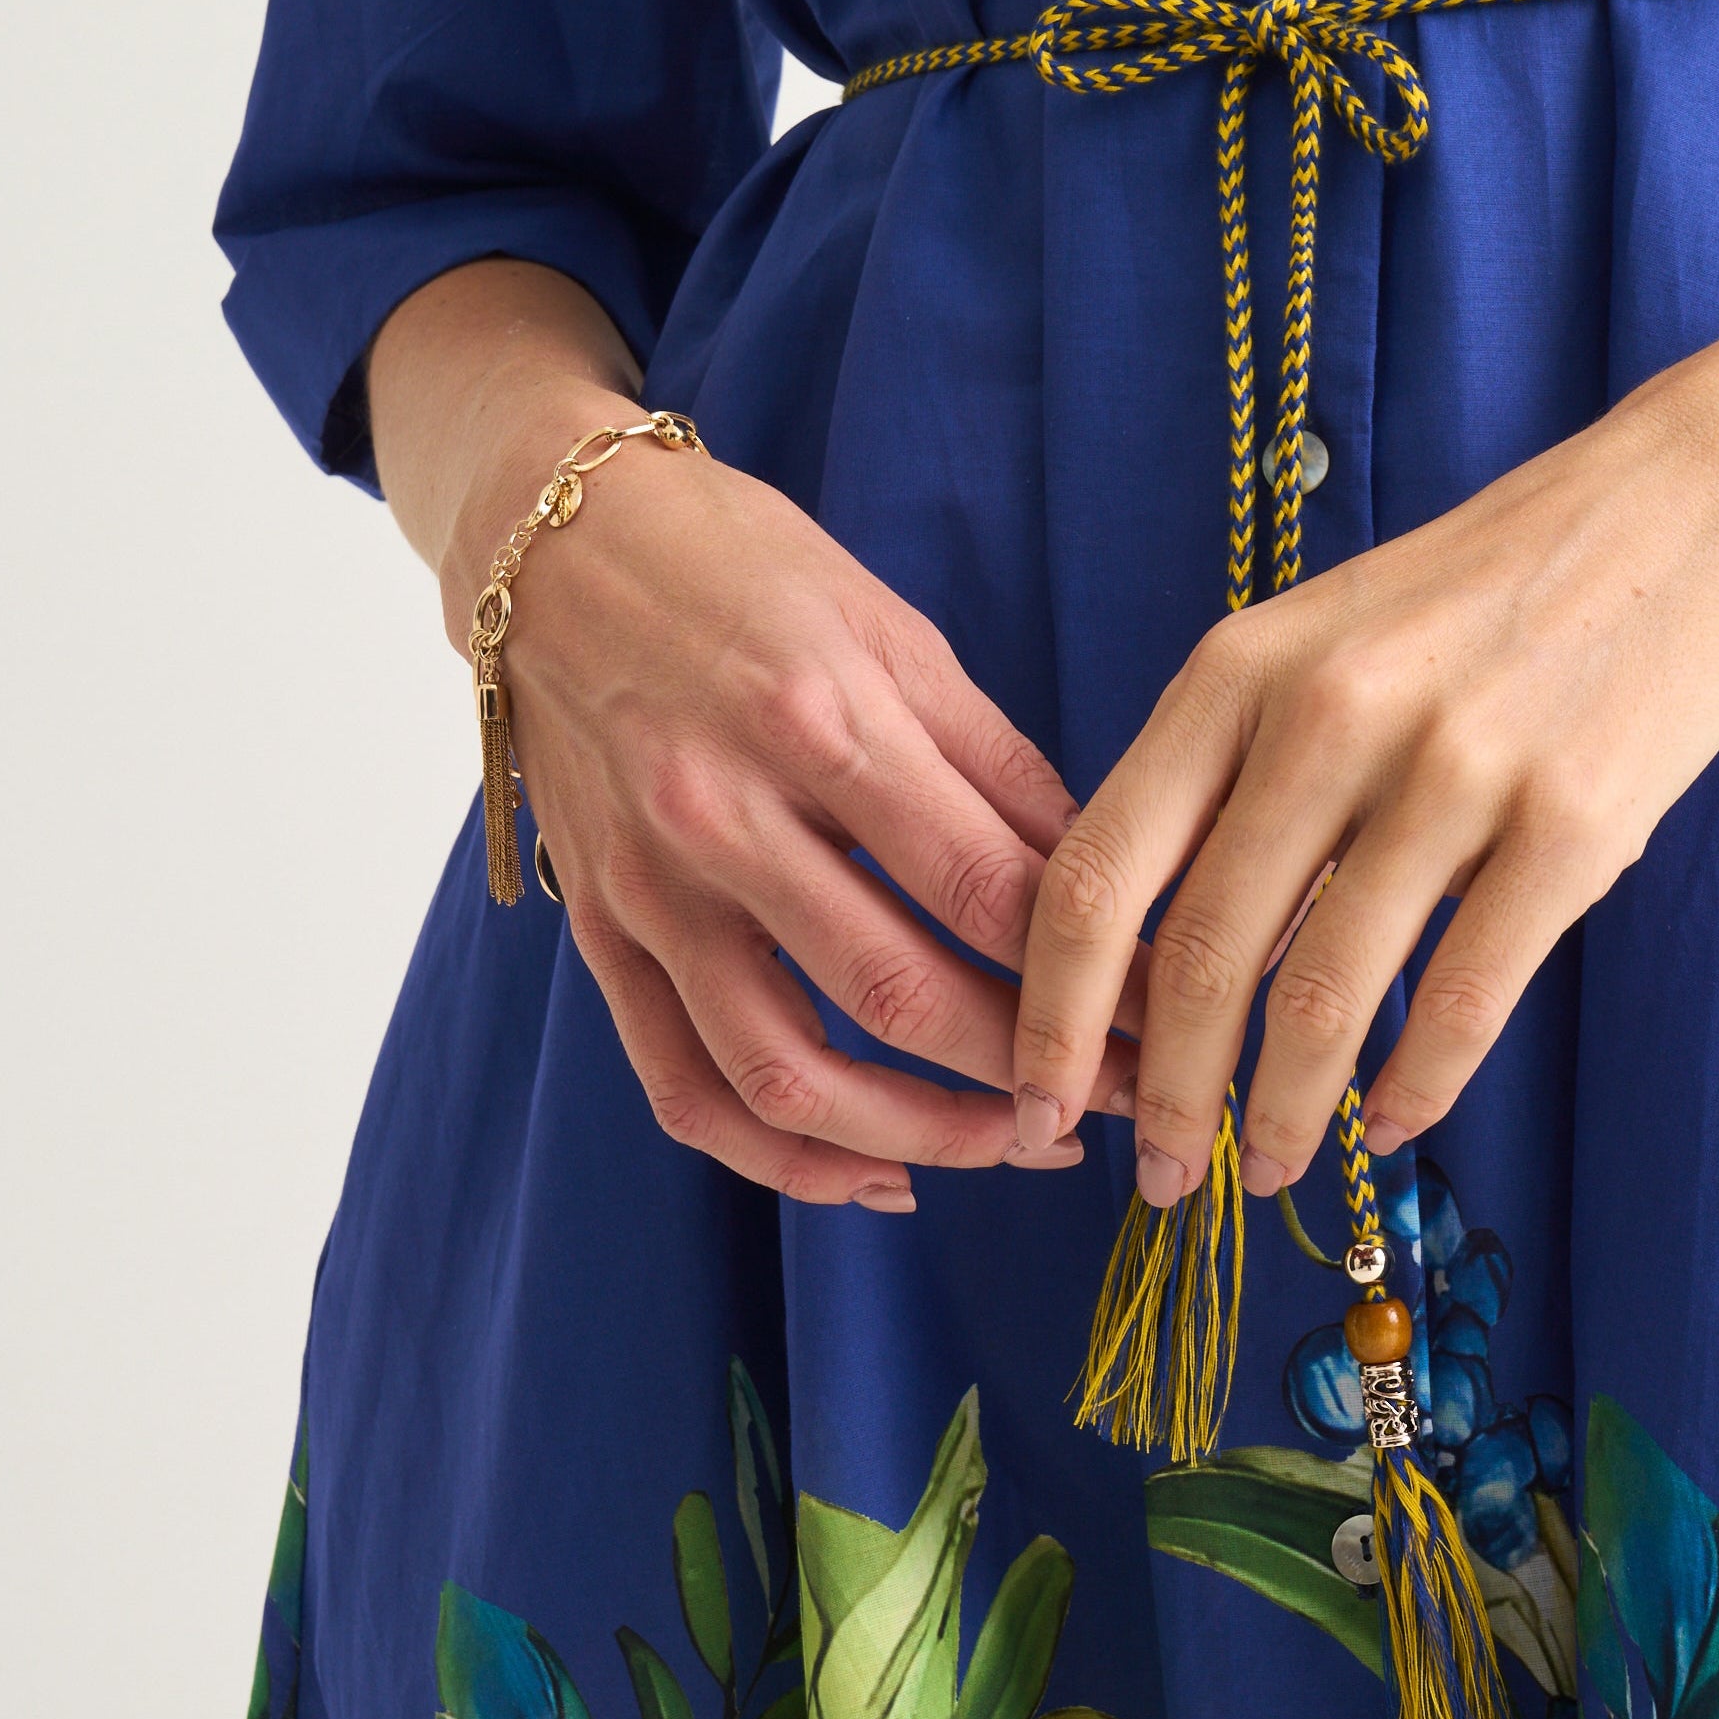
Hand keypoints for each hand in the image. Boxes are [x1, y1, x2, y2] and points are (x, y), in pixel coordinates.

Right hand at [443, 387, 1135, 1208]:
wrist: (560, 545)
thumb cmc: (745, 566)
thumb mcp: (894, 630)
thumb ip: (994, 765)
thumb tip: (1099, 881)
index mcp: (820, 720)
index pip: (981, 889)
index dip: (1085, 971)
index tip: (1157, 1014)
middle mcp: (724, 817)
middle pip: (899, 994)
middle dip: (1028, 1070)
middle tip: (1115, 1098)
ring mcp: (651, 889)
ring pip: (786, 1077)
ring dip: (917, 1139)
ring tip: (1011, 1146)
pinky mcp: (602, 933)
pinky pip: (687, 1090)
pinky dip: (783, 1160)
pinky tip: (873, 1173)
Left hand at [1010, 371, 1718, 1202]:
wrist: (1691, 508)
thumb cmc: (1489, 585)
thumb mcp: (1323, 637)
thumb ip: (1236, 769)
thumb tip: (1155, 959)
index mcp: (1241, 666)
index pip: (1096, 867)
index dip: (1051, 1009)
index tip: (1038, 1098)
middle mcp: (1329, 714)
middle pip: (1198, 955)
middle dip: (1162, 1097)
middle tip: (1152, 1178)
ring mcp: (1455, 769)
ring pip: (1324, 998)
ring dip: (1282, 1114)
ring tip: (1268, 1171)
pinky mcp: (1573, 825)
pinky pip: (1464, 999)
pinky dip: (1415, 1090)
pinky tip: (1392, 1126)